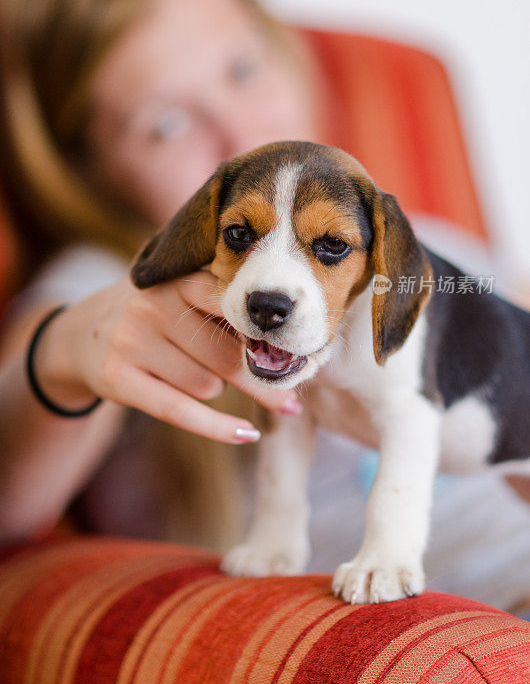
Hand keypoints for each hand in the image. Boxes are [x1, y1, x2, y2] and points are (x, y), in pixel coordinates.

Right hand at [35, 273, 299, 443]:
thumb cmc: (161, 316)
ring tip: (193, 370)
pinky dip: (217, 427)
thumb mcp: (187, 297)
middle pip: (228, 356)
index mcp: (180, 279)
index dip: (270, 337)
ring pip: (207, 386)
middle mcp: (153, 304)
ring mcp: (131, 340)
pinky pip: (179, 410)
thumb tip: (293, 349)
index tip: (304, 354)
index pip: (237, 308)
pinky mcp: (117, 377)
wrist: (86, 333)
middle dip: (256, 376)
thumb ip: (229, 310)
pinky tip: (247, 434)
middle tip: (288, 390)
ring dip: (215, 389)